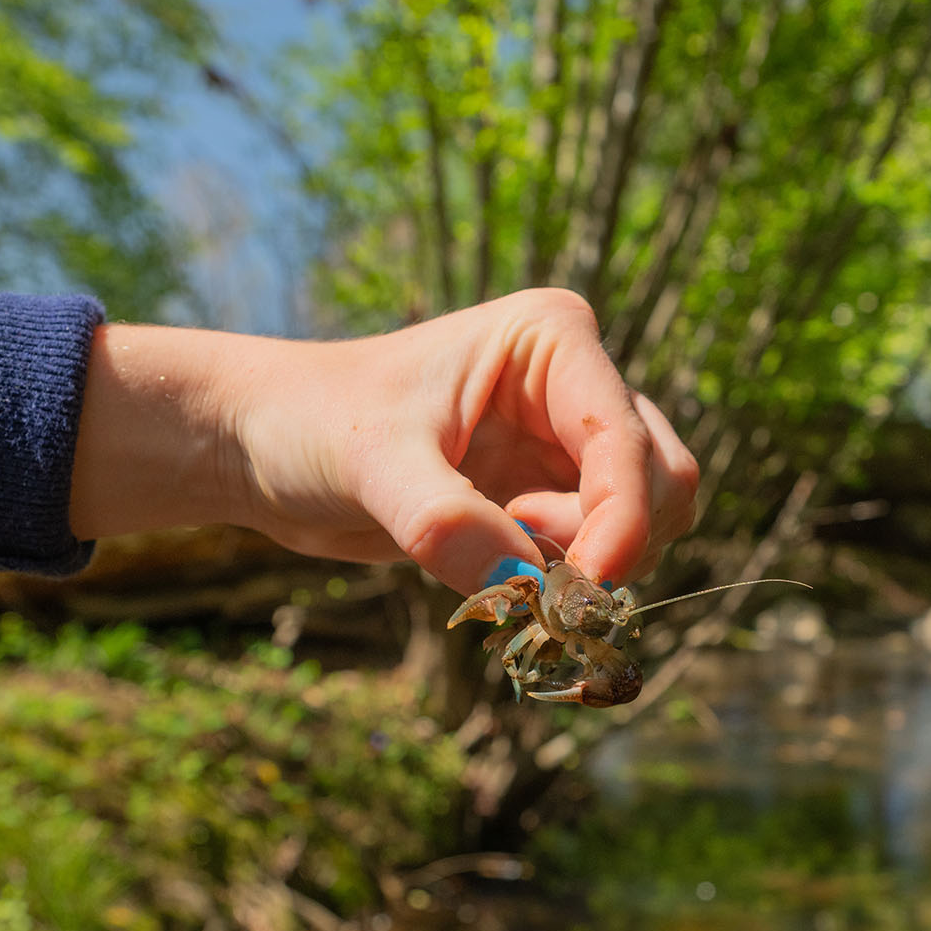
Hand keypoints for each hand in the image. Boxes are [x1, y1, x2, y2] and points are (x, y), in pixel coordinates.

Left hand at [69, 289, 699, 592]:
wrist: (265, 446)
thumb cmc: (311, 423)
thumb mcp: (371, 465)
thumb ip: (443, 523)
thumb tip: (519, 588)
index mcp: (553, 340)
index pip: (628, 440)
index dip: (624, 520)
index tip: (584, 590)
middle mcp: (578, 383)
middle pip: (665, 479)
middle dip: (613, 542)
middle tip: (529, 576)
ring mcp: (569, 440)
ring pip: (648, 519)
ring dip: (589, 564)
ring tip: (496, 556)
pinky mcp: (551, 492)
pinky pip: (600, 551)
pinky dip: (567, 581)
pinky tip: (496, 568)